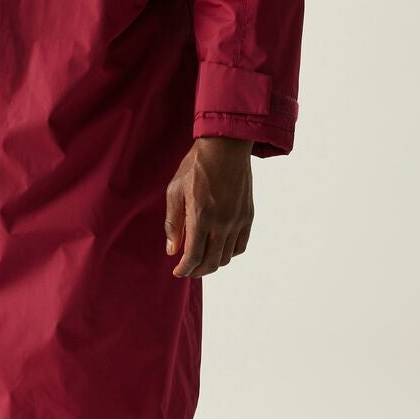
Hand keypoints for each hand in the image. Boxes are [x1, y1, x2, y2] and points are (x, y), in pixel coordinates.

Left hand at [165, 136, 253, 275]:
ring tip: (201, 261)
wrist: (226, 146)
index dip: (184, 269)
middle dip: (197, 271)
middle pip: (211, 262)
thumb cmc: (196, 166)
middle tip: (188, 270)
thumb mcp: (175, 191)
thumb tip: (172, 249)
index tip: (178, 271)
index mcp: (201, 216)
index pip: (193, 256)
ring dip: (212, 264)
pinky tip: (219, 250)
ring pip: (226, 257)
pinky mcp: (248, 216)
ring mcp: (237, 220)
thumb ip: (173, 223)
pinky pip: (240, 245)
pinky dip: (229, 253)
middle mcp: (222, 222)